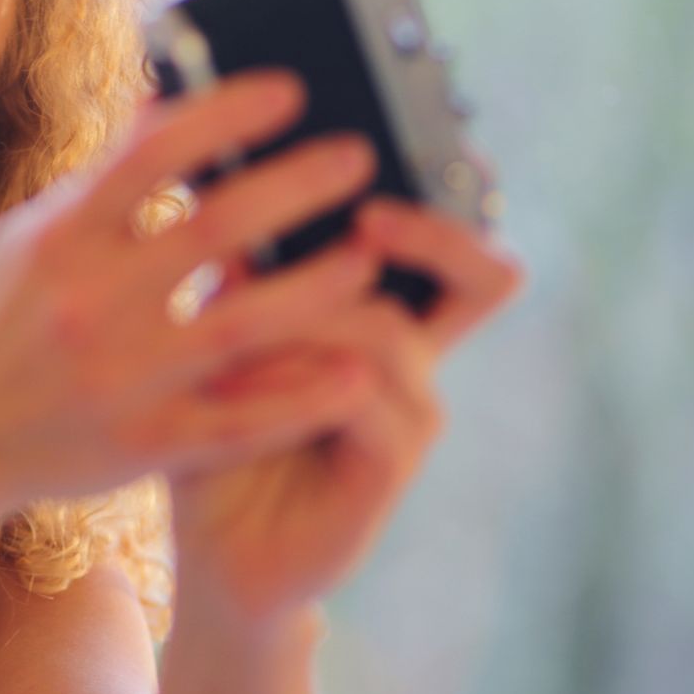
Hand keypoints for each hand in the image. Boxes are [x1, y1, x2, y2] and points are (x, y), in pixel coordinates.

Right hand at [0, 70, 390, 506]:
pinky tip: (355, 371)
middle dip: (297, 186)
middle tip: (356, 158)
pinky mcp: (146, 444)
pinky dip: (304, 397)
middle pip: (214, 229)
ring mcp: (120, 378)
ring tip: (367, 257)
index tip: (289, 93)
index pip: (152, 154)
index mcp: (60, 239)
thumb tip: (163, 96)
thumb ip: (99, 176)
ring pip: (244, 325)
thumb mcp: (31, 236)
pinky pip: (242, 420)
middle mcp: (88, 302)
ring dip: (318, 287)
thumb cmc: (5, 320)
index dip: (226, 116)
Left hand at [165, 198, 526, 632]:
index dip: (450, 197)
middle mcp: (412, 364)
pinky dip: (291, 375)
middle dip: (427, 233)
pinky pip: (358, 396)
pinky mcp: (389, 468)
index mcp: (379, 321)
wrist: (215, 550)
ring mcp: (409, 417)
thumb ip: (233, 272)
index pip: (454, 247)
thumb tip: (214, 172)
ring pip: (386, 328)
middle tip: (364, 216)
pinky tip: (231, 375)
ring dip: (301, 315)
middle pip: (483, 276)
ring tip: (221, 319)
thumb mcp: (212, 339)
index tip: (408, 143)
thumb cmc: (210, 436)